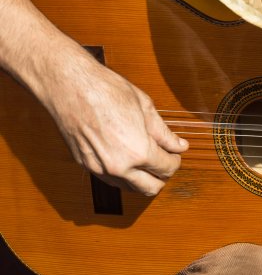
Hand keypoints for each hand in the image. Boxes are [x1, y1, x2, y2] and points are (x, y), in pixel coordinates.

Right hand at [41, 55, 187, 195]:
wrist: (69, 86)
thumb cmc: (106, 90)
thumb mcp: (145, 108)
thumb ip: (164, 133)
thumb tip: (180, 146)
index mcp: (138, 151)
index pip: (168, 168)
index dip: (175, 159)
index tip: (175, 151)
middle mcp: (119, 166)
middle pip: (152, 188)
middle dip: (163, 175)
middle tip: (164, 158)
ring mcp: (100, 169)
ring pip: (131, 188)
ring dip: (143, 178)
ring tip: (146, 157)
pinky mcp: (86, 165)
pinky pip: (112, 180)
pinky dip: (124, 175)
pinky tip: (127, 158)